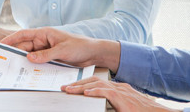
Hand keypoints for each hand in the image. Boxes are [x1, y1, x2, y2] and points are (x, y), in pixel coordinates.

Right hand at [1, 27, 120, 70]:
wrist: (93, 53)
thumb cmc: (79, 46)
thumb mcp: (62, 50)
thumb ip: (45, 55)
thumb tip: (29, 58)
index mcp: (44, 33)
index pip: (23, 34)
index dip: (11, 38)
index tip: (1, 44)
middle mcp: (43, 41)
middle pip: (25, 47)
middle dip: (15, 53)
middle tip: (5, 61)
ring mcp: (46, 50)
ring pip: (30, 56)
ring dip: (24, 62)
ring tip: (15, 69)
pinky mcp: (50, 59)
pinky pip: (38, 62)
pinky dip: (33, 67)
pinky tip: (28, 73)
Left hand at [62, 77, 177, 111]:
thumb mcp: (124, 108)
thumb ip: (111, 106)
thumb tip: (100, 107)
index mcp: (119, 89)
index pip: (97, 82)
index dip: (83, 84)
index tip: (71, 88)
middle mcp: (119, 87)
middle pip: (94, 81)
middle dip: (78, 83)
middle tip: (65, 88)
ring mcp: (122, 91)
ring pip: (98, 84)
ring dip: (82, 87)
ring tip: (70, 90)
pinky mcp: (124, 98)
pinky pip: (107, 92)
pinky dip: (95, 92)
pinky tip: (86, 93)